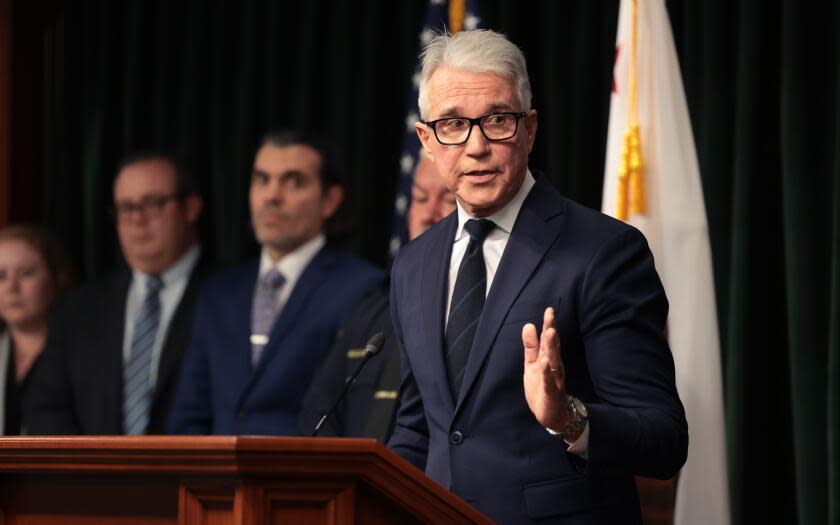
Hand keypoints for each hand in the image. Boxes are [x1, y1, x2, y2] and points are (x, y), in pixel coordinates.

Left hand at [522, 307, 569, 431]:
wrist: (552, 414)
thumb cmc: (542, 386)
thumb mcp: (532, 364)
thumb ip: (531, 346)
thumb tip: (528, 325)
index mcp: (548, 358)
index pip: (549, 339)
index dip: (548, 325)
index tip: (549, 310)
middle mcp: (554, 366)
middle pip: (553, 347)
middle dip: (551, 331)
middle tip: (550, 315)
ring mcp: (554, 379)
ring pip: (553, 361)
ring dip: (552, 347)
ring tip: (550, 333)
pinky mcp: (551, 392)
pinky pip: (549, 381)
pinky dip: (547, 372)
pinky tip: (545, 363)